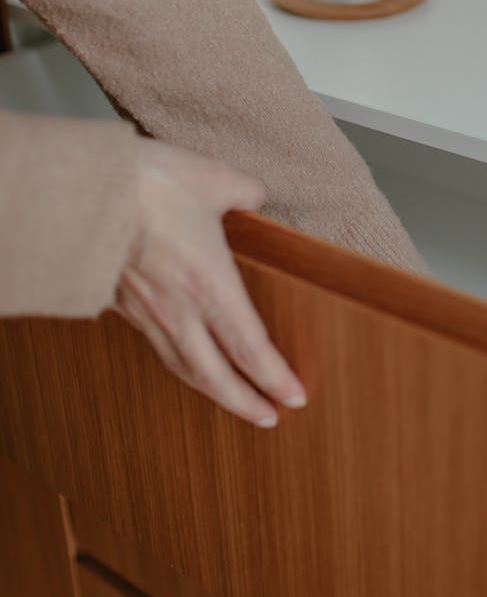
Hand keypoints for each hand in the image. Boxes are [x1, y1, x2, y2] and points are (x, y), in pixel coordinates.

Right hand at [115, 138, 306, 426]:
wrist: (83, 192)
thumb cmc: (150, 184)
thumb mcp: (214, 178)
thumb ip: (244, 192)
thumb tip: (256, 196)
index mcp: (210, 283)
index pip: (249, 347)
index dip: (274, 376)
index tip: (294, 396)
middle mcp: (179, 309)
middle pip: (216, 375)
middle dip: (245, 403)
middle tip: (268, 418)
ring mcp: (146, 312)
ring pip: (183, 367)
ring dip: (212, 391)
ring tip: (230, 400)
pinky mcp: (120, 305)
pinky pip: (156, 346)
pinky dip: (178, 364)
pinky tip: (183, 360)